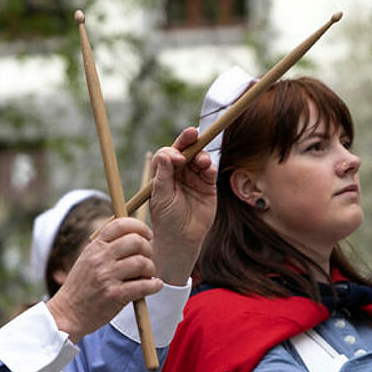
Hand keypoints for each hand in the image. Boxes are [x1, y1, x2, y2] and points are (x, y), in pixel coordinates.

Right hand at [46, 217, 160, 340]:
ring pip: (142, 263)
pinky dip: (155, 285)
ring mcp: (107, 276)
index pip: (120, 224)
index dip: (139, 226)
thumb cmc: (81, 287)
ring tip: (147, 275)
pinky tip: (154, 285)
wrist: (67, 313)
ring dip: (151, 269)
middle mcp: (100, 259)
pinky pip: (144, 285)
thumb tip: (135, 236)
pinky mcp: (115, 295)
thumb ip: (106, 247)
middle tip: (148, 258)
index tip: (147, 234)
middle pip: (136, 241)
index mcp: (94, 247)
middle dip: (148, 249)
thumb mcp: (88, 260)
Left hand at [141, 126, 216, 284]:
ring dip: (201, 155)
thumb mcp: (160, 197)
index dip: (172, 151)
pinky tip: (208, 170)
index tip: (177, 158)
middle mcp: (179, 172)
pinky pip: (210, 171)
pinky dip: (210, 167)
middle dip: (188, 140)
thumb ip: (163, 175)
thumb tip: (165, 154)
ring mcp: (194, 177)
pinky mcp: (208, 186)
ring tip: (202, 162)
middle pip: (184, 150)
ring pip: (199, 158)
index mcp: (163, 173)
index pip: (167, 154)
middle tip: (192, 133)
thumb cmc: (166, 219)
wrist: (181, 238)